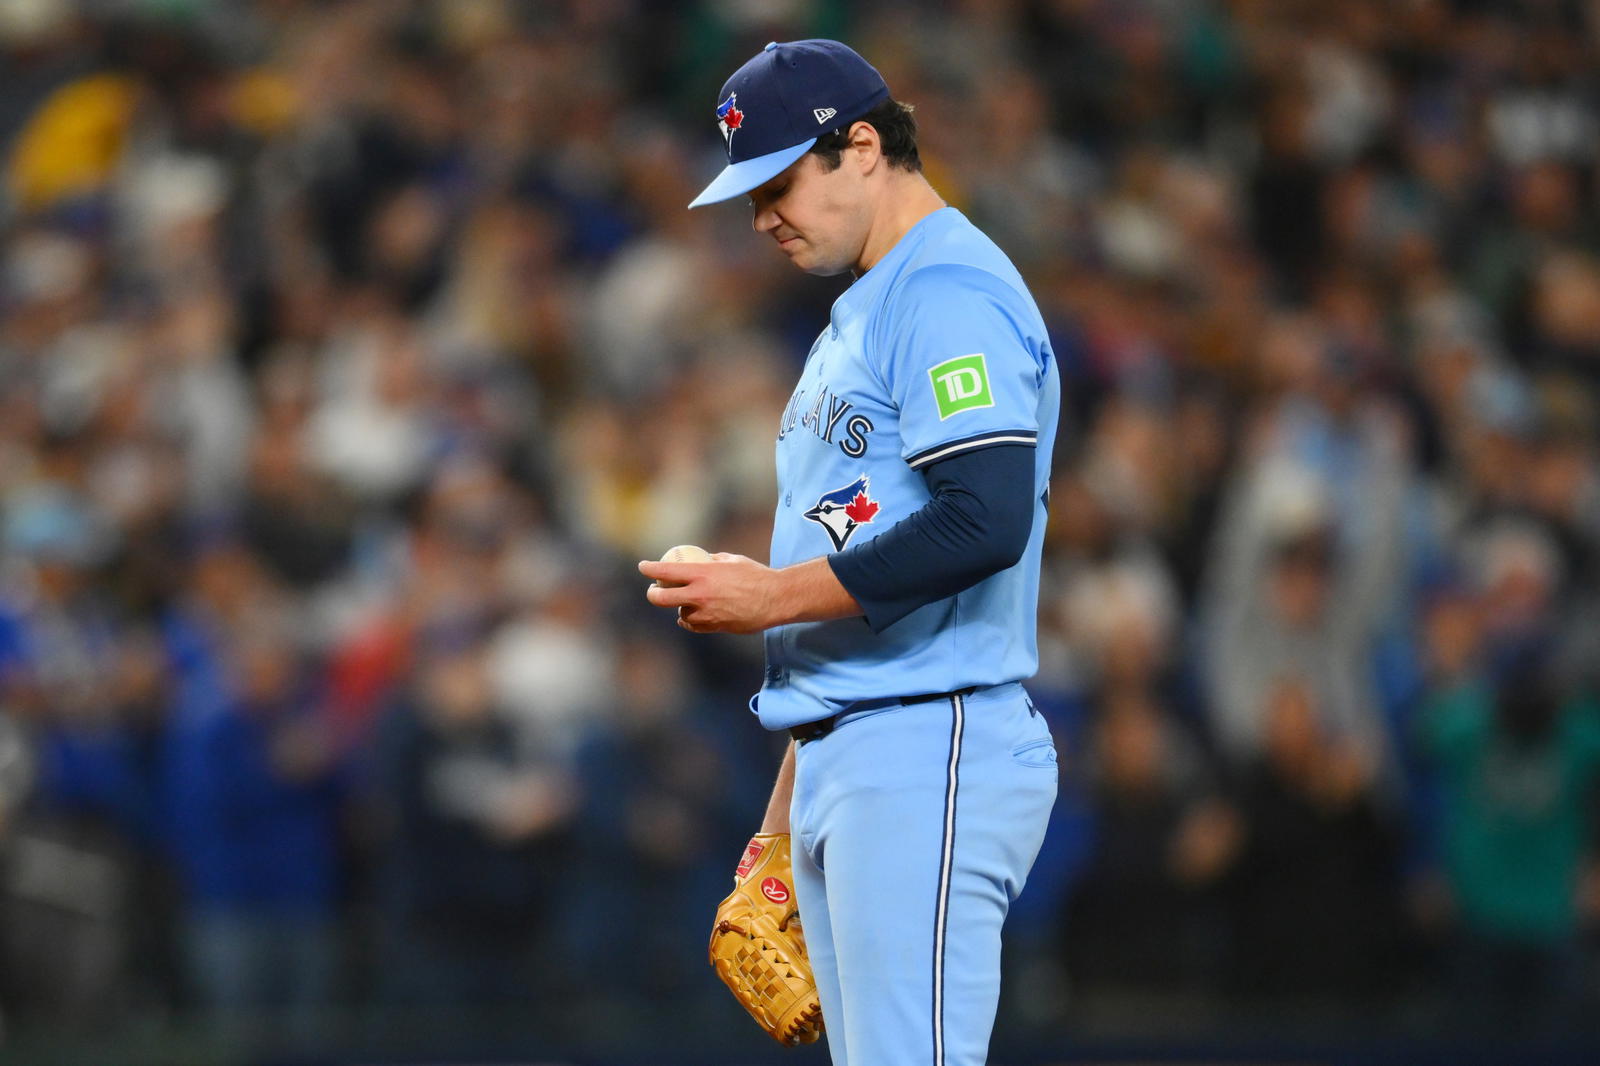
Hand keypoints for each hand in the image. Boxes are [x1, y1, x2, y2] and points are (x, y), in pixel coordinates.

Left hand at [639, 553, 783, 633]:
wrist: (774, 599)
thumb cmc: (756, 575)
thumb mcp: (732, 560)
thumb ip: (711, 561)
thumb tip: (699, 559)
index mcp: (702, 574)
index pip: (665, 571)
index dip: (649, 569)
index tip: (643, 567)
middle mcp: (700, 595)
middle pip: (661, 599)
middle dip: (652, 594)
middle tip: (654, 590)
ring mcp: (706, 614)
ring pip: (680, 614)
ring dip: (680, 608)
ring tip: (687, 601)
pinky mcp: (714, 627)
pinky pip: (693, 625)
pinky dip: (690, 620)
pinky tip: (692, 615)